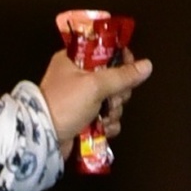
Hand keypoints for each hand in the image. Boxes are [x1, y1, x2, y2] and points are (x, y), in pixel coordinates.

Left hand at [38, 41, 151, 155]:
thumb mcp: (94, 85)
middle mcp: (77, 77)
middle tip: (112, 100)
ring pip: (112, 100)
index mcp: (74, 59)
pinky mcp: (83, 118)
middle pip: (113, 78)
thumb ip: (122, 76)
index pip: (105, 51)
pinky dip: (108, 124)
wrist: (43, 139)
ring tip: (105, 118)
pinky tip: (104, 129)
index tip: (128, 69)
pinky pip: (106, 118)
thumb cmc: (64, 104)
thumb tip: (147, 65)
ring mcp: (81, 99)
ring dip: (114, 111)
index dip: (120, 60)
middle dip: (118, 93)